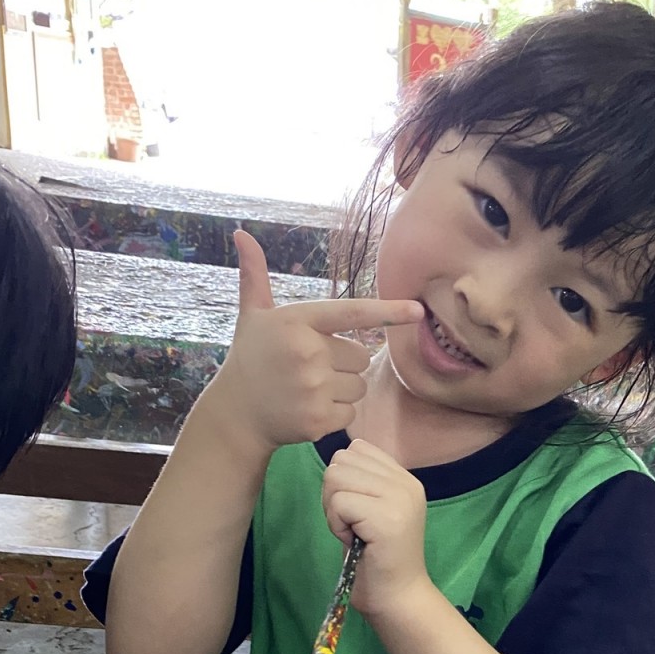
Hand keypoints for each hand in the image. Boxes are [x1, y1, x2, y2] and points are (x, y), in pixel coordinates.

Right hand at [207, 230, 422, 450]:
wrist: (236, 414)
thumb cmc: (250, 357)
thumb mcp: (252, 315)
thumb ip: (255, 276)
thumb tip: (241, 233)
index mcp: (297, 321)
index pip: (352, 313)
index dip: (388, 312)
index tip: (418, 310)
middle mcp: (307, 352)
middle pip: (361, 356)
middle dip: (344, 362)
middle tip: (312, 367)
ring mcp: (313, 388)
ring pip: (359, 386)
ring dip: (342, 388)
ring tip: (309, 388)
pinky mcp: (318, 420)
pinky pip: (351, 412)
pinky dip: (336, 413)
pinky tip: (309, 408)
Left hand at [321, 440, 430, 618]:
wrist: (398, 597)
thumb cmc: (377, 559)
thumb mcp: (371, 510)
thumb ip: (362, 482)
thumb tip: (336, 461)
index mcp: (404, 478)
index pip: (357, 448)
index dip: (344, 479)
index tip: (357, 510)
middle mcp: (406, 483)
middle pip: (341, 460)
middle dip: (334, 493)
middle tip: (352, 524)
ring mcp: (399, 498)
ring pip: (336, 477)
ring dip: (334, 508)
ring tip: (354, 532)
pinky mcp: (387, 517)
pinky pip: (339, 503)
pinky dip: (336, 524)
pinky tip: (354, 541)